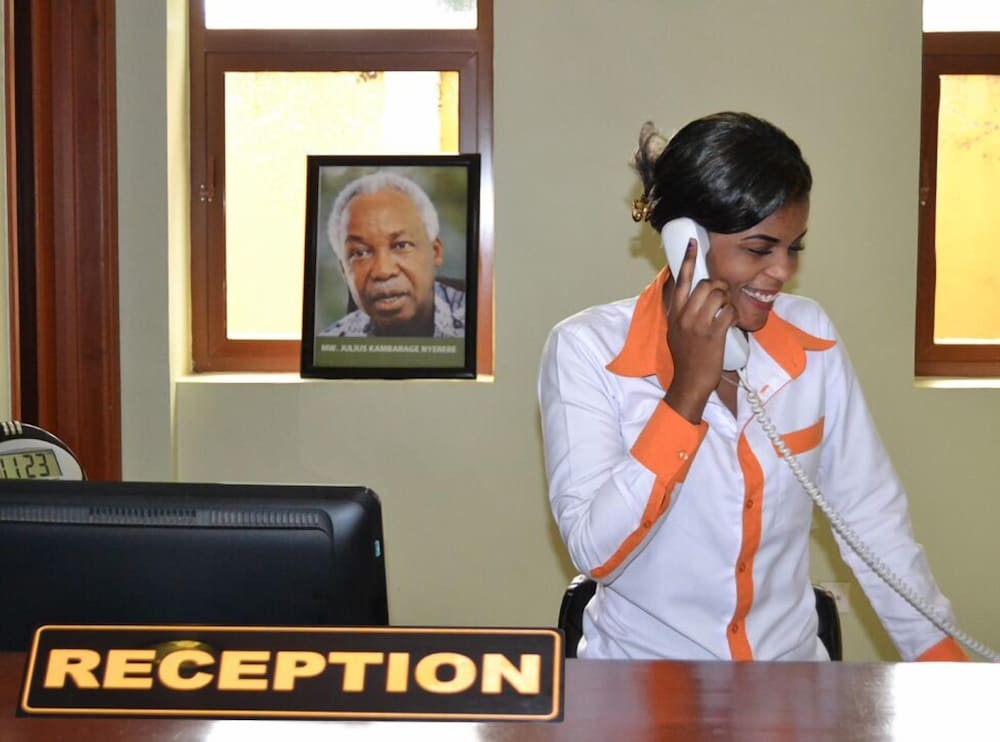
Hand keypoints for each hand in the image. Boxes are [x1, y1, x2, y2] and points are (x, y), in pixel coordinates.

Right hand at [662, 239, 736, 422]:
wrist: (689, 382)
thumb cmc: (685, 357)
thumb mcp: (675, 331)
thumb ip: (681, 312)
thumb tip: (690, 293)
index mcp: (674, 313)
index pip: (679, 280)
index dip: (686, 259)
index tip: (693, 242)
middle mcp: (684, 316)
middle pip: (705, 284)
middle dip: (719, 285)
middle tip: (723, 296)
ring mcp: (698, 325)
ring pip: (718, 295)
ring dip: (728, 299)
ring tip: (726, 310)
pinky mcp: (714, 334)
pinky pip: (729, 312)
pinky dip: (734, 315)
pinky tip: (732, 322)